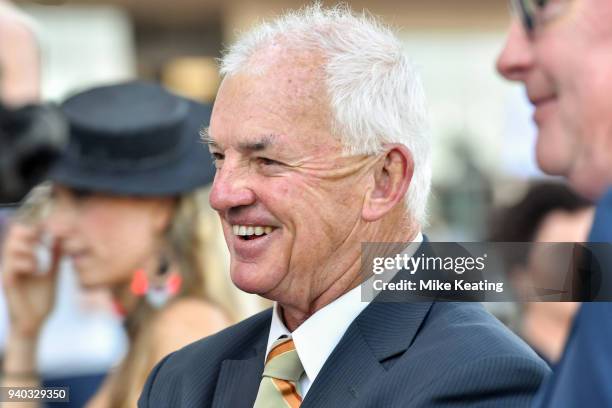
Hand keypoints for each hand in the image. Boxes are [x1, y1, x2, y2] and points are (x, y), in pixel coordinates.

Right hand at [1, 223, 61, 337]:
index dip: (35, 226)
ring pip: (11, 247)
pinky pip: (12, 266)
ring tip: (39, 261)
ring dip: (29, 249)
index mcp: (22, 260)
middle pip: (13, 234)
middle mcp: (12, 263)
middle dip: (30, 233)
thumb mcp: (52, 275)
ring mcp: (8, 272)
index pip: (22, 234)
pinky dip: (26, 263)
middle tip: (44, 241)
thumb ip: (54, 258)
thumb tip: (60, 240)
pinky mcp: (7, 284)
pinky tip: (36, 270)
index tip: (50, 229)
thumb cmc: (40, 302)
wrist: (34, 325)